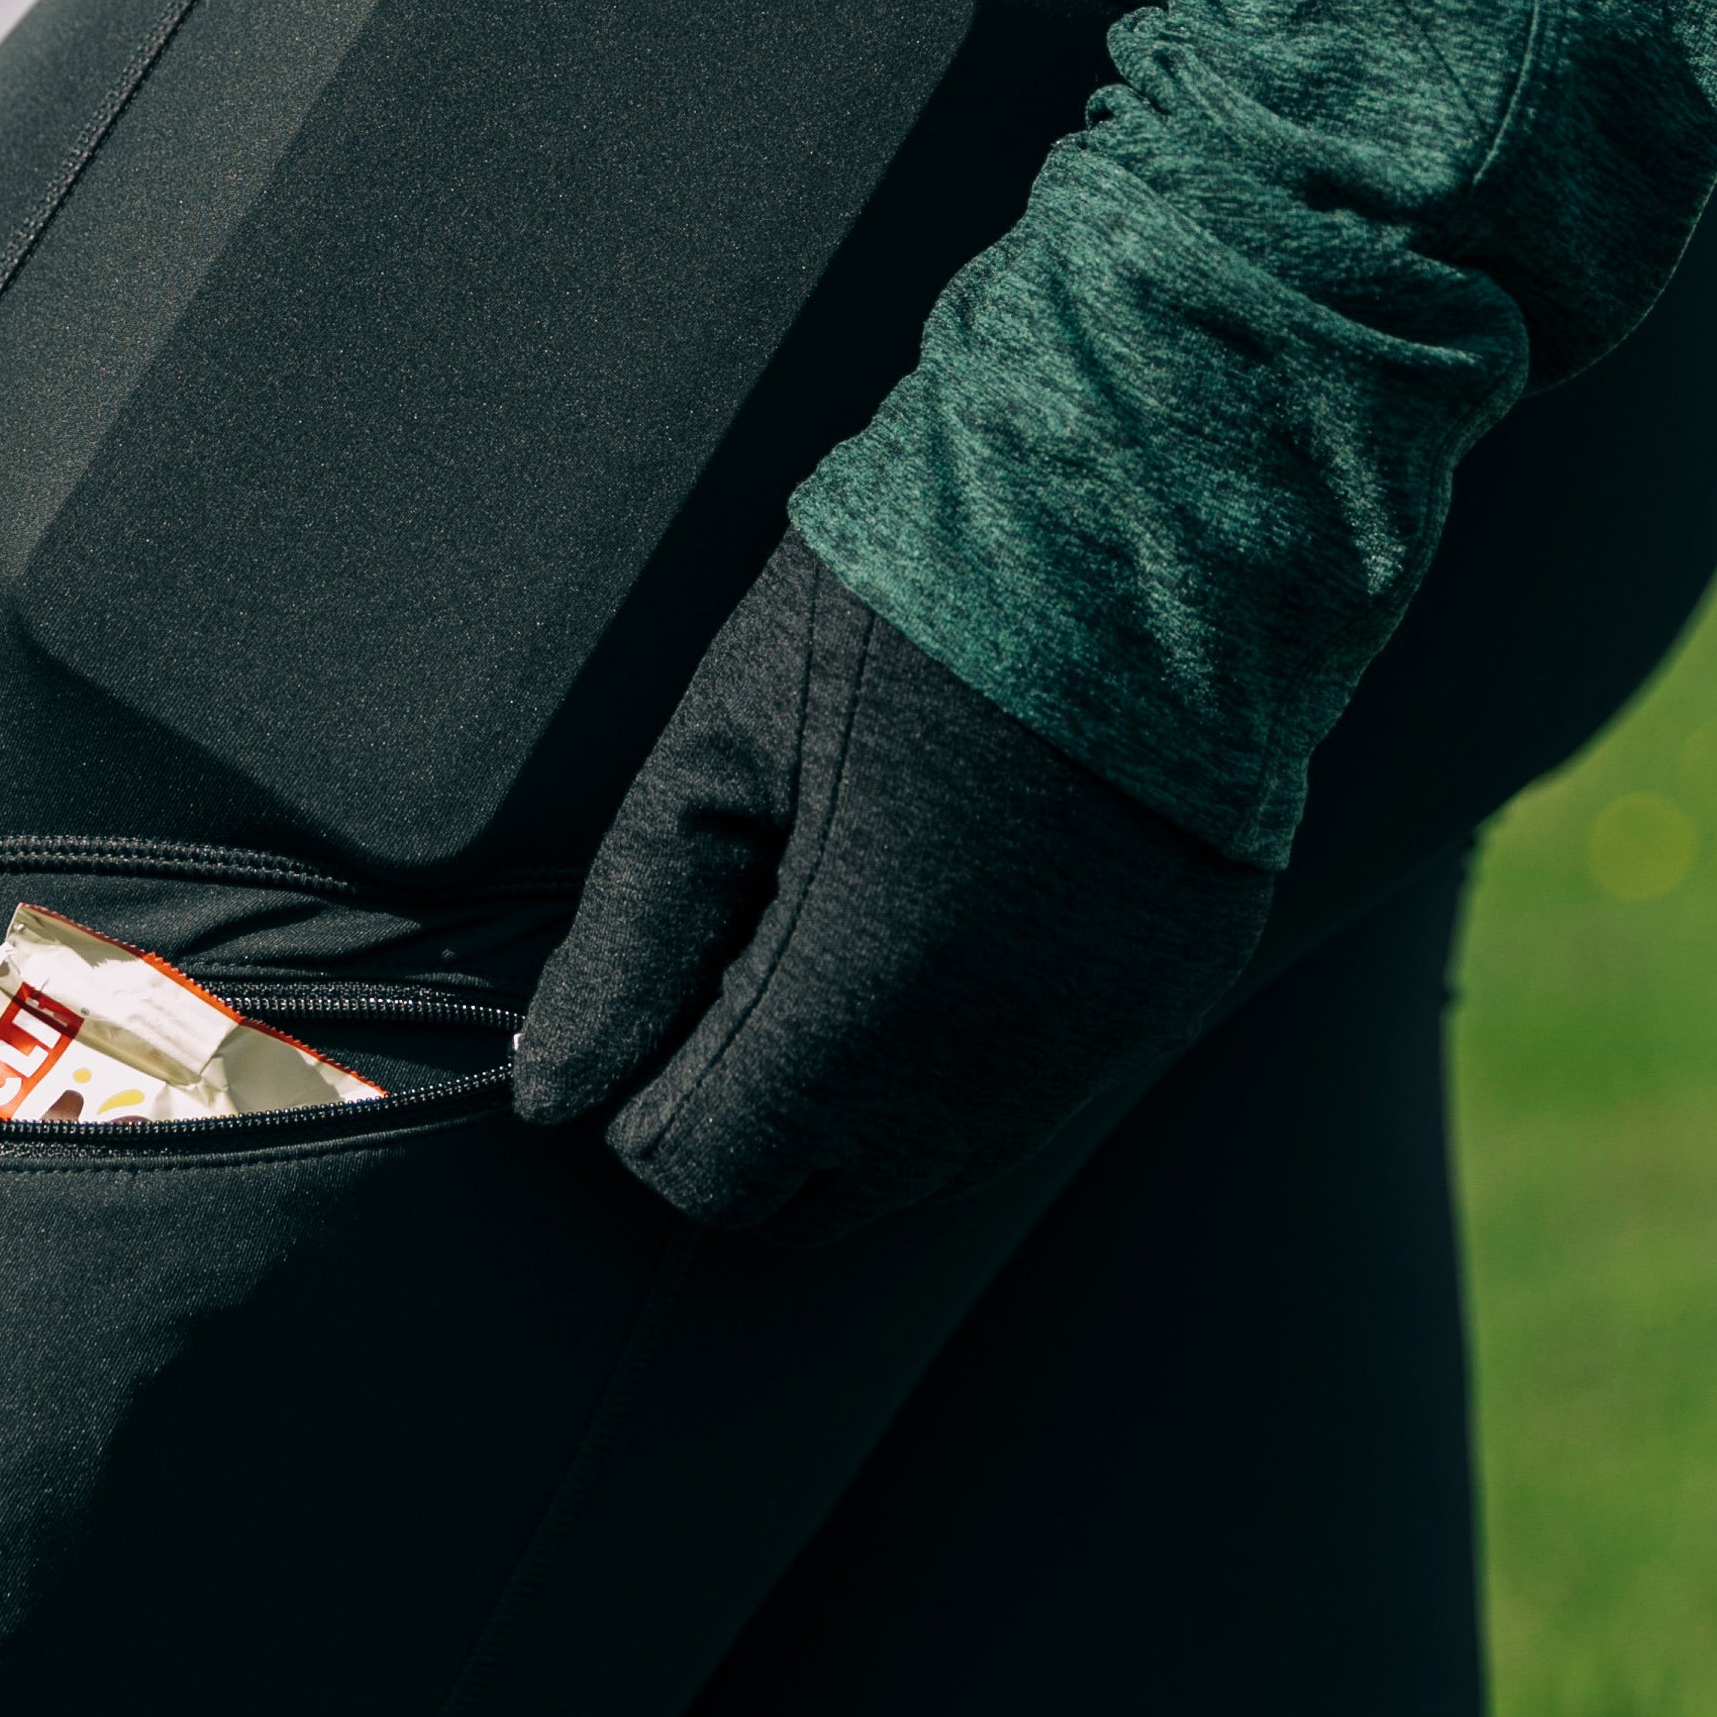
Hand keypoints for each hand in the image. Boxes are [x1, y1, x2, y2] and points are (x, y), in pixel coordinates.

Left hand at [513, 534, 1274, 1243]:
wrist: (1144, 516)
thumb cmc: (919, 604)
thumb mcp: (723, 744)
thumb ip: (630, 934)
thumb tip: (552, 1083)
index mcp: (849, 1008)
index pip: (699, 1174)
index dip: (651, 1092)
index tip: (668, 984)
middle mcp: (981, 1072)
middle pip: (814, 1200)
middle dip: (750, 1108)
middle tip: (748, 947)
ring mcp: (1088, 1050)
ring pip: (929, 1166)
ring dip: (863, 1089)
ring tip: (858, 908)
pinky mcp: (1164, 1005)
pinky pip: (1032, 1096)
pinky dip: (974, 1045)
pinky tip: (965, 905)